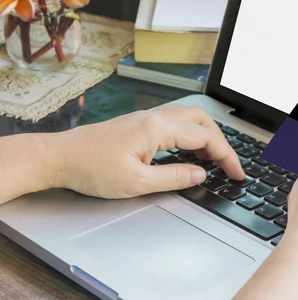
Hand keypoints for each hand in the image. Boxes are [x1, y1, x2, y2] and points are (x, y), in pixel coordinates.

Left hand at [51, 104, 244, 198]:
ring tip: (213, 160)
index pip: (205, 138)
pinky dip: (191, 135)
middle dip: (221, 141)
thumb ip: (173, 177)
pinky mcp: (139, 124)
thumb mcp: (136, 182)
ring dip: (206, 136)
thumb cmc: (91, 169)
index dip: (226, 156)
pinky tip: (188, 152)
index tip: (236, 173)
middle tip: (229, 165)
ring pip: (189, 118)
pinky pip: (175, 122)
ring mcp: (146, 118)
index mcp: (157, 128)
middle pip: (202, 120)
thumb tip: (200, 174)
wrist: (59, 157)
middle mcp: (154, 117)